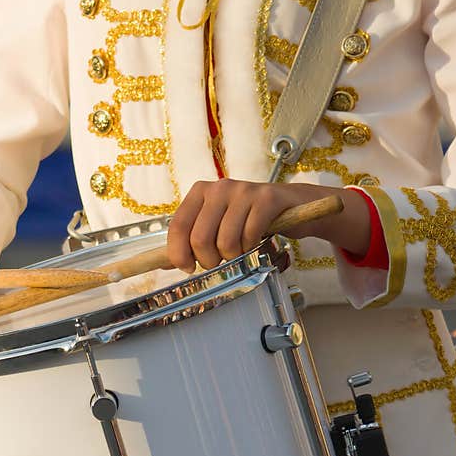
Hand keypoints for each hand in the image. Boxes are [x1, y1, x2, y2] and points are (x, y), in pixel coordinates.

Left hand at [167, 180, 370, 272]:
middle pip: (200, 238)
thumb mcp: (217, 226)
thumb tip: (164, 262)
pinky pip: (249, 236)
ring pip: (225, 241)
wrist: (291, 206)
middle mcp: (219, 187)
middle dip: (209, 261)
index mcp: (200, 192)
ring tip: (241, 251)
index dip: (179, 254)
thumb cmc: (248, 219)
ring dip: (233, 257)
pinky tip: (255, 243)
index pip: (178, 226)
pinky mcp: (267, 198)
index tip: (188, 268)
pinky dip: (251, 249)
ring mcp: (244, 190)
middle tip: (220, 262)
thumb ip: (190, 241)